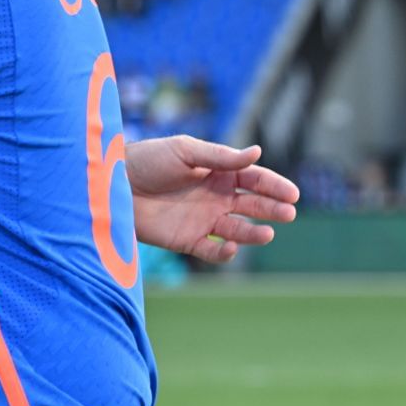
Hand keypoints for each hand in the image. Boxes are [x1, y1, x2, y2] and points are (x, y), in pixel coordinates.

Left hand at [127, 136, 299, 263]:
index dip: (274, 186)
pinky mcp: (186, 240)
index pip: (255, 179)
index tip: (293, 194)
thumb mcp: (185, 152)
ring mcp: (203, 220)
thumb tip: (257, 152)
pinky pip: (212, 251)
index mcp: (218, 172)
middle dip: (272, 209)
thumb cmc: (147, 160)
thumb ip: (220, 157)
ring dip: (254, 233)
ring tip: (267, 234)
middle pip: (253, 205)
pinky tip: (229, 246)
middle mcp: (215, 197)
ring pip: (238, 231)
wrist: (112, 183)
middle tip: (288, 213)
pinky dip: (225, 252)